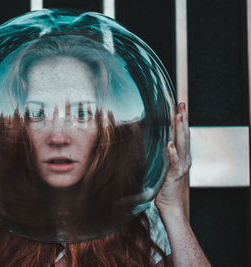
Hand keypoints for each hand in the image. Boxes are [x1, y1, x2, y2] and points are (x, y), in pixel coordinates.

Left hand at [155, 102, 190, 217]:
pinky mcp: (175, 174)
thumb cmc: (164, 187)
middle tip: (181, 104)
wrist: (171, 206)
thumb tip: (150, 143)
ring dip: (180, 129)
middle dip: (183, 118)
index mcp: (181, 155)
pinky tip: (169, 144)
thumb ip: (159, 155)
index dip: (180, 120)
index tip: (178, 106)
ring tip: (179, 116)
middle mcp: (184, 158)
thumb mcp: (162, 166)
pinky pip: (175, 162)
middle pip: (184, 134)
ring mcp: (181, 166)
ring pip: (182, 144)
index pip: (181, 134)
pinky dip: (173, 153)